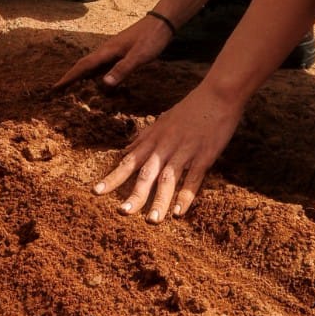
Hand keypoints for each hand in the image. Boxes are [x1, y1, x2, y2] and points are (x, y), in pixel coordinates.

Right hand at [55, 15, 172, 88]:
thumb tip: (103, 84)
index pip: (84, 66)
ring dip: (82, 75)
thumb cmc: (151, 38)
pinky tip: (97, 79)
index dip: (70, 77)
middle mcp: (106, 50)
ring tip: (73, 87)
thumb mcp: (139, 56)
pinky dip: (95, 73)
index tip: (56, 87)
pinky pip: (102, 64)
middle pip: (84, 65)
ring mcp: (113, 50)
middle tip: (59, 90)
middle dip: (71, 77)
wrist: (162, 22)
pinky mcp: (121, 51)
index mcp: (107, 51)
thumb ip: (122, 69)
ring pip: (93, 65)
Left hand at [93, 80, 244, 222]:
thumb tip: (125, 151)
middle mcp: (165, 146)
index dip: (112, 177)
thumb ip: (143, 138)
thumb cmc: (190, 109)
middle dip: (134, 194)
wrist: (218, 94)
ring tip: (152, 220)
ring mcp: (185, 151)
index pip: (129, 162)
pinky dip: (186, 195)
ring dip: (159, 200)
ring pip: (169, 179)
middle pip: (146, 173)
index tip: (95, 192)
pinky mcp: (204, 156)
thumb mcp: (162, 121)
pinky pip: (193, 178)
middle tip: (122, 213)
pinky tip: (179, 213)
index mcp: (153, 140)